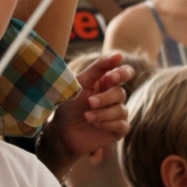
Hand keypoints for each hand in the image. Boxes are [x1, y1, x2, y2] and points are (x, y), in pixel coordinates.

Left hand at [38, 53, 130, 178]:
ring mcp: (117, 113)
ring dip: (102, 113)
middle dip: (105, 98)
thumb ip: (99, 67)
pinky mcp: (118, 129)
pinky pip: (122, 124)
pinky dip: (108, 124)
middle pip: (121, 93)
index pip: (125, 73)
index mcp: (106, 82)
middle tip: (89, 102)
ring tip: (86, 117)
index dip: (123, 74)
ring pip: (121, 110)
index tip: (112, 77)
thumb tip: (119, 55)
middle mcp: (114, 97)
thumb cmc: (69, 105)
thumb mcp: (81, 83)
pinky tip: (95, 124)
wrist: (61, 132)